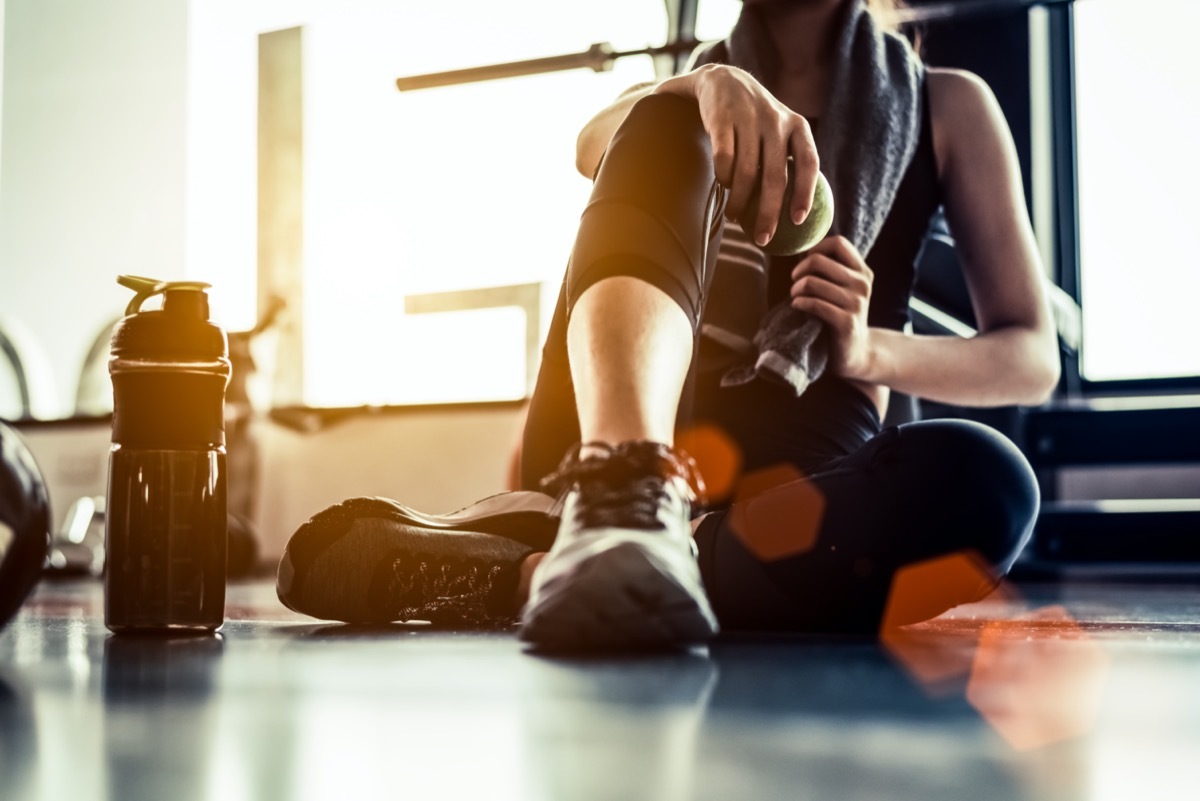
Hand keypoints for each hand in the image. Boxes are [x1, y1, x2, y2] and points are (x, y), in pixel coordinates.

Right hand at [655, 65, 818, 246]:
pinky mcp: (722, 120)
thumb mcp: (780, 129)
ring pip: (746, 174)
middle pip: (775, 177)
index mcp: (797, 125)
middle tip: (763, 240)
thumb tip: (799, 212)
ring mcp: (749, 119)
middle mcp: (776, 121)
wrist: (722, 80)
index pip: (808, 163)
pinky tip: (723, 187)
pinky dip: (723, 179)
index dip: (805, 194)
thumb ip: (790, 159)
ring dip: (740, 203)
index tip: (798, 222)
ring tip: (735, 217)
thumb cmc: (756, 119)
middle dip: (769, 214)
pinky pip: (723, 161)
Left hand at [789, 236, 875, 380]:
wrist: (856, 353)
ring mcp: (856, 304)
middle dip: (799, 271)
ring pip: (812, 282)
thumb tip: (804, 249)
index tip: (806, 263)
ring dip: (796, 289)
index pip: (838, 243)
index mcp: (862, 272)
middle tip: (795, 283)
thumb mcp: (842, 289)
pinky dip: (800, 303)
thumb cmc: (841, 316)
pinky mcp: (846, 323)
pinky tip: (797, 306)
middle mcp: (862, 284)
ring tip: (795, 297)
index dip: (815, 248)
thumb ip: (830, 269)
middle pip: (819, 261)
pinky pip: (814, 304)